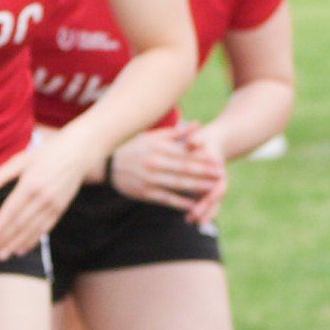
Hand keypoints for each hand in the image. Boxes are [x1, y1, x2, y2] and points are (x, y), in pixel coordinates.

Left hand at [0, 128, 96, 261]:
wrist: (80, 152)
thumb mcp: (22, 158)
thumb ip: (1, 175)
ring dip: (16, 245)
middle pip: (19, 225)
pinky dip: (32, 241)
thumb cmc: (48, 152)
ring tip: (2, 256)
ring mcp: (53, 205)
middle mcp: (42, 198)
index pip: (10, 212)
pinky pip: (45, 229)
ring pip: (32, 230)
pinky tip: (21, 249)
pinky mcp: (61, 209)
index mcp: (30, 184)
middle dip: (3, 241)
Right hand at [109, 122, 226, 218]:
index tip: (218, 161)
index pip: (184, 153)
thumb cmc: (135, 148)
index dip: (202, 158)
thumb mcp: (153, 137)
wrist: (109, 166)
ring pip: (178, 184)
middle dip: (204, 173)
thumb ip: (176, 133)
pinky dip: (181, 202)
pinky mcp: (146, 193)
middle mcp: (154, 163)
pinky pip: (167, 199)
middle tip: (221, 175)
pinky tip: (194, 205)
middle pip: (184, 169)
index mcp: (158, 148)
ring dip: (197, 187)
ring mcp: (150, 179)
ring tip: (213, 189)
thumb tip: (198, 125)